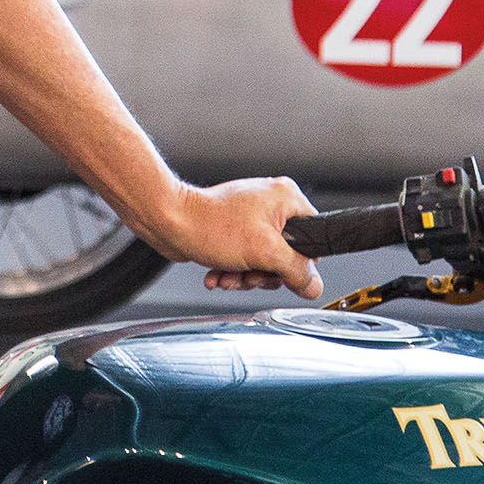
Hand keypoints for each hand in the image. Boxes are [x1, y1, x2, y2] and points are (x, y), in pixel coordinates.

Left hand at [158, 177, 322, 299]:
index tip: (281, 272)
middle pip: (287, 255)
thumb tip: (314, 285)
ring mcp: (251, 217)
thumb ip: (296, 270)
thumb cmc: (210, 225)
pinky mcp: (233, 230)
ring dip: (246, 275)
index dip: (299, 263)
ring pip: (264, 261)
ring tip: (228, 275)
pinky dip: (233, 270)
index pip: (313, 238)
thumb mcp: (264, 252)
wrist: (169, 223)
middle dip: (264, 273)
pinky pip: (245, 258)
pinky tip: (219, 274)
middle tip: (249, 273)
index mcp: (286, 198)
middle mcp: (271, 203)